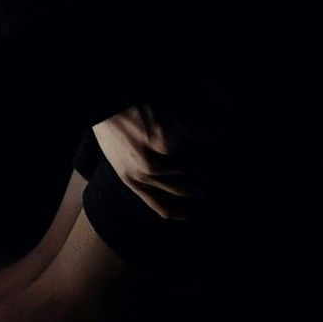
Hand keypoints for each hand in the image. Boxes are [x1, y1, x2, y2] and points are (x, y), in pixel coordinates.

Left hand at [91, 103, 208, 220]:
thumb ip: (134, 172)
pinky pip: (194, 140)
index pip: (161, 207)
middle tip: (209, 183)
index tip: (189, 215)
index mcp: (130, 179)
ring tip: (216, 154)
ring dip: (208, 162)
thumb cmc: (110, 126)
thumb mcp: (116, 156)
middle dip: (200, 187)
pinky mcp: (163, 136)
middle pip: (183, 190)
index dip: (178, 213)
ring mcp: (155, 155)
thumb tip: (156, 181)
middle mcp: (144, 172)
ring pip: (192, 167)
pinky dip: (209, 138)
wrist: (106, 107)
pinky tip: (217, 136)